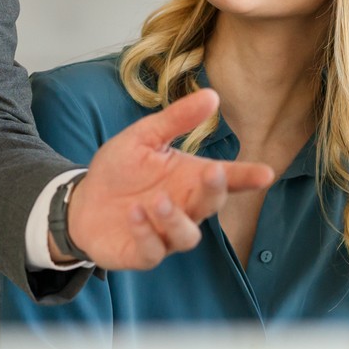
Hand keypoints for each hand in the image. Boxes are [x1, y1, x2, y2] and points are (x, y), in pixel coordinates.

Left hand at [63, 88, 273, 269]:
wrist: (82, 203)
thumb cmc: (119, 170)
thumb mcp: (144, 138)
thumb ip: (176, 120)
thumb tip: (212, 95)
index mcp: (189, 179)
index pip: (226, 179)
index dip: (247, 177)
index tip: (266, 173)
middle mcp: (184, 208)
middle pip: (211, 205)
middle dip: (214, 191)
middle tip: (213, 173)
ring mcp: (165, 234)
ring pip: (187, 235)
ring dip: (175, 219)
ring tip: (157, 200)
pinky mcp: (142, 253)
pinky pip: (153, 251)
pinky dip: (146, 234)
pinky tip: (134, 214)